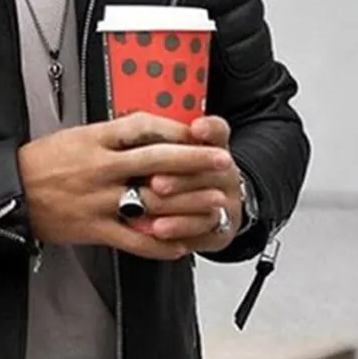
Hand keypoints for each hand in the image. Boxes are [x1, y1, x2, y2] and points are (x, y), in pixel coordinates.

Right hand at [18, 111, 233, 260]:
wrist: (9, 192)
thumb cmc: (41, 162)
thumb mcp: (76, 137)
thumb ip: (111, 136)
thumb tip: (147, 132)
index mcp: (95, 139)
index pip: (144, 126)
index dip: (176, 129)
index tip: (199, 132)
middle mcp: (100, 167)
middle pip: (157, 159)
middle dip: (195, 160)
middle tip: (223, 161)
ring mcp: (98, 199)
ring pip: (151, 199)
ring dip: (188, 202)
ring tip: (214, 203)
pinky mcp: (93, 228)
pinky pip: (134, 239)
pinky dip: (160, 244)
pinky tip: (180, 245)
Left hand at [138, 116, 241, 251]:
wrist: (210, 211)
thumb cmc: (175, 176)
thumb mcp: (164, 152)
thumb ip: (155, 140)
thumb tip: (130, 130)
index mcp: (211, 145)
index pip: (217, 130)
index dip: (209, 129)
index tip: (196, 128)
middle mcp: (224, 171)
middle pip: (211, 167)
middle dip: (180, 173)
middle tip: (154, 180)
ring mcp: (227, 200)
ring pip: (208, 199)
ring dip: (177, 202)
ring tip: (149, 204)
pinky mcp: (221, 228)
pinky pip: (203, 229)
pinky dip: (178, 228)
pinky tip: (158, 228)